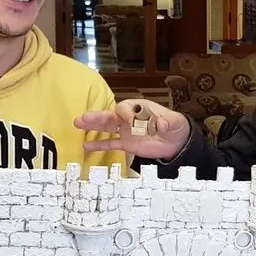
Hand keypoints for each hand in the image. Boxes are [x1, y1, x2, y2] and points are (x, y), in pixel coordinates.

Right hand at [74, 99, 190, 160]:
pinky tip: (86, 146)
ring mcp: (126, 131)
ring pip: (107, 127)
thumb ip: (166, 123)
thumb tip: (160, 123)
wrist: (176, 141)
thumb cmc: (174, 126)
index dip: (125, 114)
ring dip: (93, 126)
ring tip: (78, 124)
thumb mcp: (173, 122)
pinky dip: (99, 145)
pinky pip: (111, 143)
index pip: (126, 108)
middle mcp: (129, 118)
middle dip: (98, 117)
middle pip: (110, 115)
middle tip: (84, 117)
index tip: (127, 120)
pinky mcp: (126, 143)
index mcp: (139, 108)